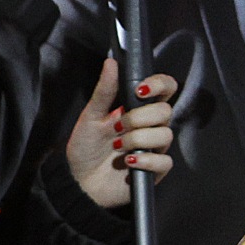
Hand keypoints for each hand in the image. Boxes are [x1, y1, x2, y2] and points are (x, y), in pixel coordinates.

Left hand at [67, 58, 176, 207]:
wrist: (78, 181)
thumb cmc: (85, 148)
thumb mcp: (90, 116)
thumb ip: (104, 91)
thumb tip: (111, 62)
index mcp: (139, 109)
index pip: (166, 89)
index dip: (160, 84)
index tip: (139, 90)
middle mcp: (150, 127)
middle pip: (166, 111)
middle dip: (139, 117)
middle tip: (117, 127)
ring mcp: (154, 148)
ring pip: (165, 135)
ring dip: (138, 139)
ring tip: (118, 146)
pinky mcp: (155, 170)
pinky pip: (164, 161)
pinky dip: (145, 160)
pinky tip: (128, 162)